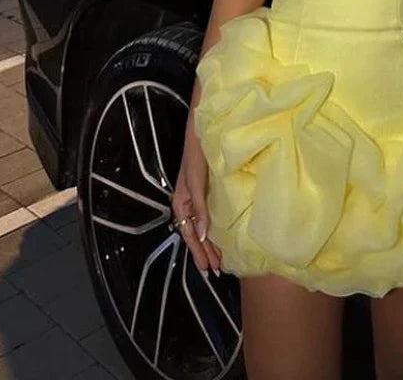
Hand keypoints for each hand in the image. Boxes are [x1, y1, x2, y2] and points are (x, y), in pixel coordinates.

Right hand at [171, 127, 222, 277]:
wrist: (203, 133)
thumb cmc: (197, 155)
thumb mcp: (197, 182)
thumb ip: (200, 208)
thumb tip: (201, 235)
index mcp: (181, 202)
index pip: (188, 234)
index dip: (198, 251)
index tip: (208, 268)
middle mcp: (188, 203)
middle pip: (195, 233)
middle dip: (204, 252)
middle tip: (217, 269)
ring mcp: (197, 197)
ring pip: (201, 226)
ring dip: (209, 243)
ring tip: (219, 258)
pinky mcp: (207, 190)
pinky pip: (207, 216)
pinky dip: (213, 228)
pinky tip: (221, 235)